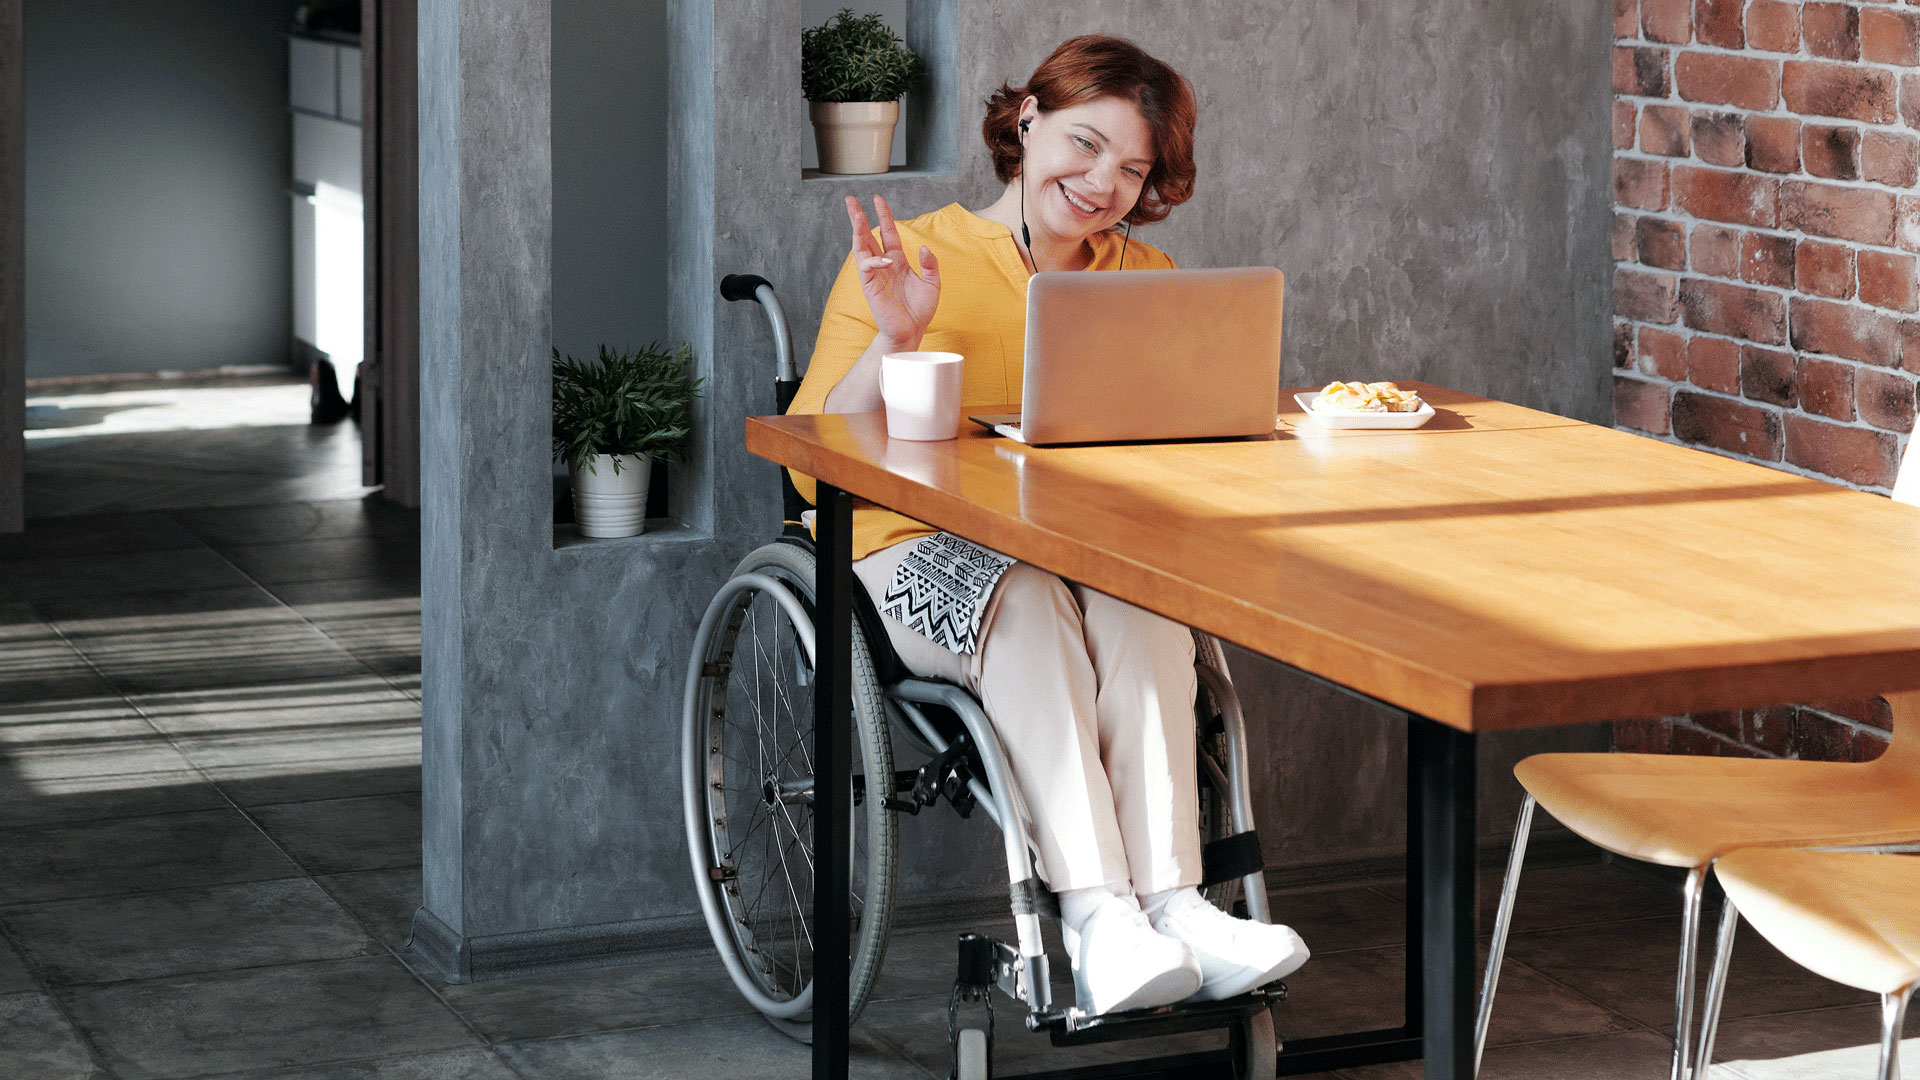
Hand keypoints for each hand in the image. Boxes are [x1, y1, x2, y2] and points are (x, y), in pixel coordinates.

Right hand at [845, 195, 938, 349]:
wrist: (911, 331)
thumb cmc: (920, 310)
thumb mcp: (933, 283)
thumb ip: (930, 264)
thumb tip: (923, 248)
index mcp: (897, 260)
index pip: (887, 232)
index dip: (883, 216)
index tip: (878, 199)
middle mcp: (883, 264)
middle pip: (867, 235)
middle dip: (857, 217)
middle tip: (850, 199)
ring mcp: (875, 274)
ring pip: (861, 247)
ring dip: (857, 230)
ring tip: (856, 214)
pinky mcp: (870, 286)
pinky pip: (867, 267)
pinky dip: (873, 260)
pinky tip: (885, 260)